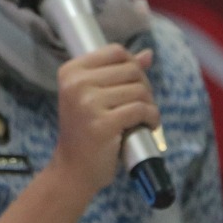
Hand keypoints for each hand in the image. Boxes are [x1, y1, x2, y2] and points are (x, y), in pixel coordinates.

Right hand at [48, 44, 158, 199]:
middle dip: (144, 88)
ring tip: (143, 119)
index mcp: (71, 72)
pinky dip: (152, 118)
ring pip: (139, 90)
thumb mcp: (94, 97)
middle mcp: (76, 84)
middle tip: (141, 107)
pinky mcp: (103, 124)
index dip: (133, 66)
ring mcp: (88, 103)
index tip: (133, 86)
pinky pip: (141, 110)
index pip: (115, 51)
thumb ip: (118, 73)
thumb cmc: (85, 132)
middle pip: (131, 70)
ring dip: (149, 105)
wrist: (73, 170)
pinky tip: (148, 126)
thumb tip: (147, 54)